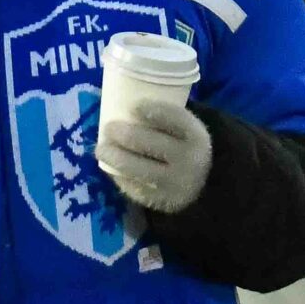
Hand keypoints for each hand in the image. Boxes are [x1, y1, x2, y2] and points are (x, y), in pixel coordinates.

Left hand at [95, 98, 212, 213]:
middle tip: (108, 128)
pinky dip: (120, 176)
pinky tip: (110, 168)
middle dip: (123, 134)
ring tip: (100, 149)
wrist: (204, 184)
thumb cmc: (183, 146)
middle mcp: (190, 160)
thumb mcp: (184, 130)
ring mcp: (175, 183)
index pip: (176, 120)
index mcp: (196, 136)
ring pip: (138, 168)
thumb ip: (164, 118)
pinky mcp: (163, 201)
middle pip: (150, 143)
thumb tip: (122, 102)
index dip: (154, 110)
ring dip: (114, 157)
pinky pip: (135, 188)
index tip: (133, 106)